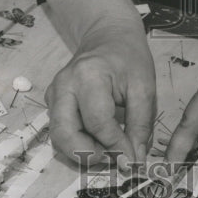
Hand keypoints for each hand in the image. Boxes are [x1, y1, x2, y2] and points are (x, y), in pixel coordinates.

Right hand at [45, 25, 155, 168]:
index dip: (115, 146)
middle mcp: (64, 85)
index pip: (97, 122)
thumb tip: (134, 161)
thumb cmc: (128, 59)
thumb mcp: (144, 88)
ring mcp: (53, 93)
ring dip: (81, 152)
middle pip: (65, 133)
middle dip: (89, 154)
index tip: (132, 161)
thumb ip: (140, 125)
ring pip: (58, 137)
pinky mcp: (52, 101)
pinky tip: (97, 141)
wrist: (108, 36)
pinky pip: (60, 130)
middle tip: (114, 160)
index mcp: (88, 76)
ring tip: (108, 151)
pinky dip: (76, 143)